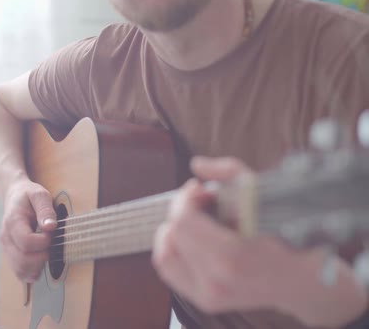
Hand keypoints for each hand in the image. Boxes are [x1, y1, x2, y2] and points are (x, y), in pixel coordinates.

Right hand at [0, 179, 56, 282]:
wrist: (15, 197)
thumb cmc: (28, 195)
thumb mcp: (39, 195)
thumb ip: (45, 209)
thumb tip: (50, 227)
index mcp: (12, 222)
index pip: (26, 242)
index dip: (43, 242)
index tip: (51, 234)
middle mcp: (6, 238)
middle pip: (23, 260)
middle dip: (43, 256)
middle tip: (51, 244)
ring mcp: (6, 248)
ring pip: (21, 270)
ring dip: (39, 266)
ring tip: (46, 251)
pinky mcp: (10, 255)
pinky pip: (20, 273)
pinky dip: (32, 272)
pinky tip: (40, 262)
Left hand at [152, 156, 367, 326]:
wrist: (301, 281)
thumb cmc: (285, 235)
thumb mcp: (264, 194)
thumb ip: (229, 172)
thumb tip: (196, 165)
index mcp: (232, 254)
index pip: (183, 220)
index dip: (185, 198)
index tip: (199, 189)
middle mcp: (217, 279)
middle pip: (173, 233)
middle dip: (182, 209)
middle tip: (200, 201)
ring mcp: (209, 294)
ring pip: (164, 252)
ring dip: (173, 230)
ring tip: (193, 220)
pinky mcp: (205, 301)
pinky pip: (169, 269)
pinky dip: (172, 249)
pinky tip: (189, 238)